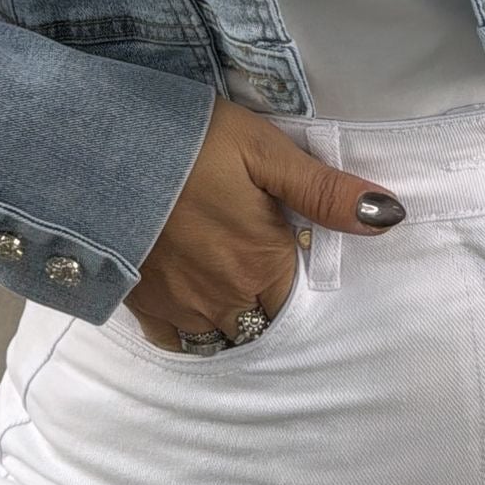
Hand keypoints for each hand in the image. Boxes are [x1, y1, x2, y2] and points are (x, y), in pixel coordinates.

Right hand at [125, 94, 405, 351]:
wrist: (94, 151)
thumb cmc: (187, 144)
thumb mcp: (264, 151)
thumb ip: (324, 191)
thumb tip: (390, 217)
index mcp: (261, 262)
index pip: (294, 295)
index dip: (290, 271)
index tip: (279, 245)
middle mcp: (224, 297)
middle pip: (259, 320)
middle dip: (261, 299)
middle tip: (248, 261)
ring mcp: (178, 306)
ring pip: (219, 334)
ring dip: (228, 316)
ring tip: (222, 282)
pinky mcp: (138, 304)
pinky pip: (173, 340)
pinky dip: (186, 329)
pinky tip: (187, 301)